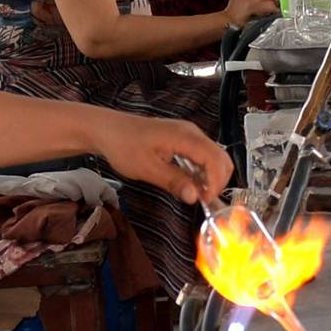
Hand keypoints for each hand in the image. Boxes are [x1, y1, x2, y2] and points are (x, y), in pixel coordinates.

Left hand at [88, 111, 229, 204]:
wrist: (109, 130)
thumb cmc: (124, 145)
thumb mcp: (147, 169)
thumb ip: (173, 182)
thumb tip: (194, 196)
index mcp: (184, 137)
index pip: (215, 160)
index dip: (215, 183)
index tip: (204, 200)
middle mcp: (191, 132)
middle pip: (221, 158)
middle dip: (217, 181)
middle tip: (201, 199)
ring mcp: (189, 134)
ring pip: (214, 157)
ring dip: (210, 177)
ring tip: (194, 193)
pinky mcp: (184, 139)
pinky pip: (203, 156)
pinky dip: (202, 171)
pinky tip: (189, 182)